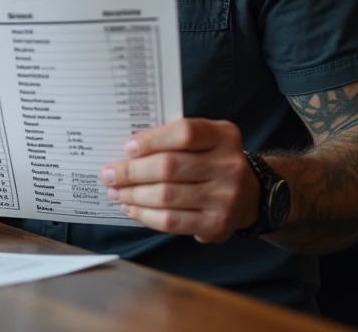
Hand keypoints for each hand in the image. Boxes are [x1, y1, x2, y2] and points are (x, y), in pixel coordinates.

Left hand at [100, 118, 259, 242]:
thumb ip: (172, 139)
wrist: (249, 195)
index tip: (127, 148)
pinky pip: (172, 221)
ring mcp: (225, 197)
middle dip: (131, 172)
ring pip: (166, 196)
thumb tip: (127, 151)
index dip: (152, 140)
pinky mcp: (216, 224)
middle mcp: (229, 165)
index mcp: (223, 136)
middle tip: (108, 174)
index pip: (185, 133)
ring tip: (115, 191)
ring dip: (133, 194)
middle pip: (169, 167)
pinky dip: (145, 215)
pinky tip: (130, 208)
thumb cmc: (211, 161)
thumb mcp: (204, 140)